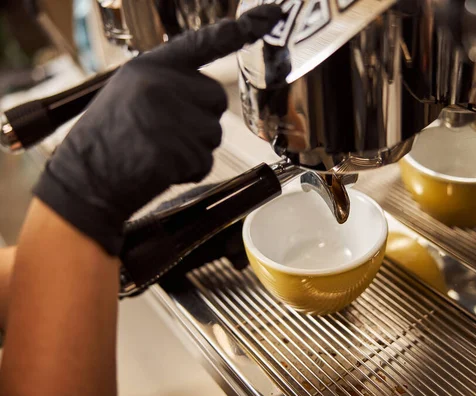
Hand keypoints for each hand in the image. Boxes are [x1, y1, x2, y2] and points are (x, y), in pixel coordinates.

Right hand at [32, 5, 281, 255]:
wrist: (85, 180)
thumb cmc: (108, 138)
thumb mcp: (129, 91)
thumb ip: (166, 82)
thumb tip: (206, 91)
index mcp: (149, 68)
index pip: (201, 43)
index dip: (239, 30)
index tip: (271, 15)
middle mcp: (161, 86)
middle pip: (216, 98)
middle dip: (201, 119)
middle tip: (165, 133)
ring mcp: (169, 117)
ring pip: (213, 133)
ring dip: (194, 148)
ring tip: (156, 151)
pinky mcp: (176, 150)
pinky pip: (204, 162)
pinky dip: (188, 171)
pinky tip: (160, 168)